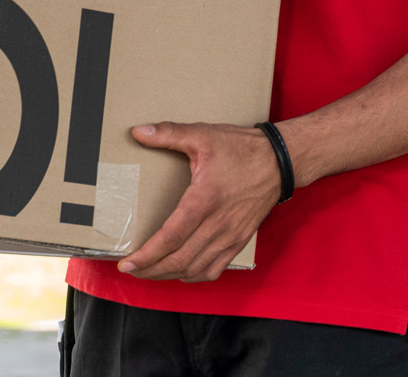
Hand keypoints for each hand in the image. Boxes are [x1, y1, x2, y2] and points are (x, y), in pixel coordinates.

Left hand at [116, 121, 282, 282]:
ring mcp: (230, 236)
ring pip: (195, 269)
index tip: (127, 263)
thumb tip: (139, 132)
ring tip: (150, 271)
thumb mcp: (203, 135)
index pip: (171, 237)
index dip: (147, 255)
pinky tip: (182, 271)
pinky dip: (194, 275)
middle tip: (131, 270)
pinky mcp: (239, 240)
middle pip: (179, 260)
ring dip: (169, 275)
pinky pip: (214, 269)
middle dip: (151, 270)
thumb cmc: (242, 149)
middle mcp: (218, 224)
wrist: (280, 161)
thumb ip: (169, 133)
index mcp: (205, 199)